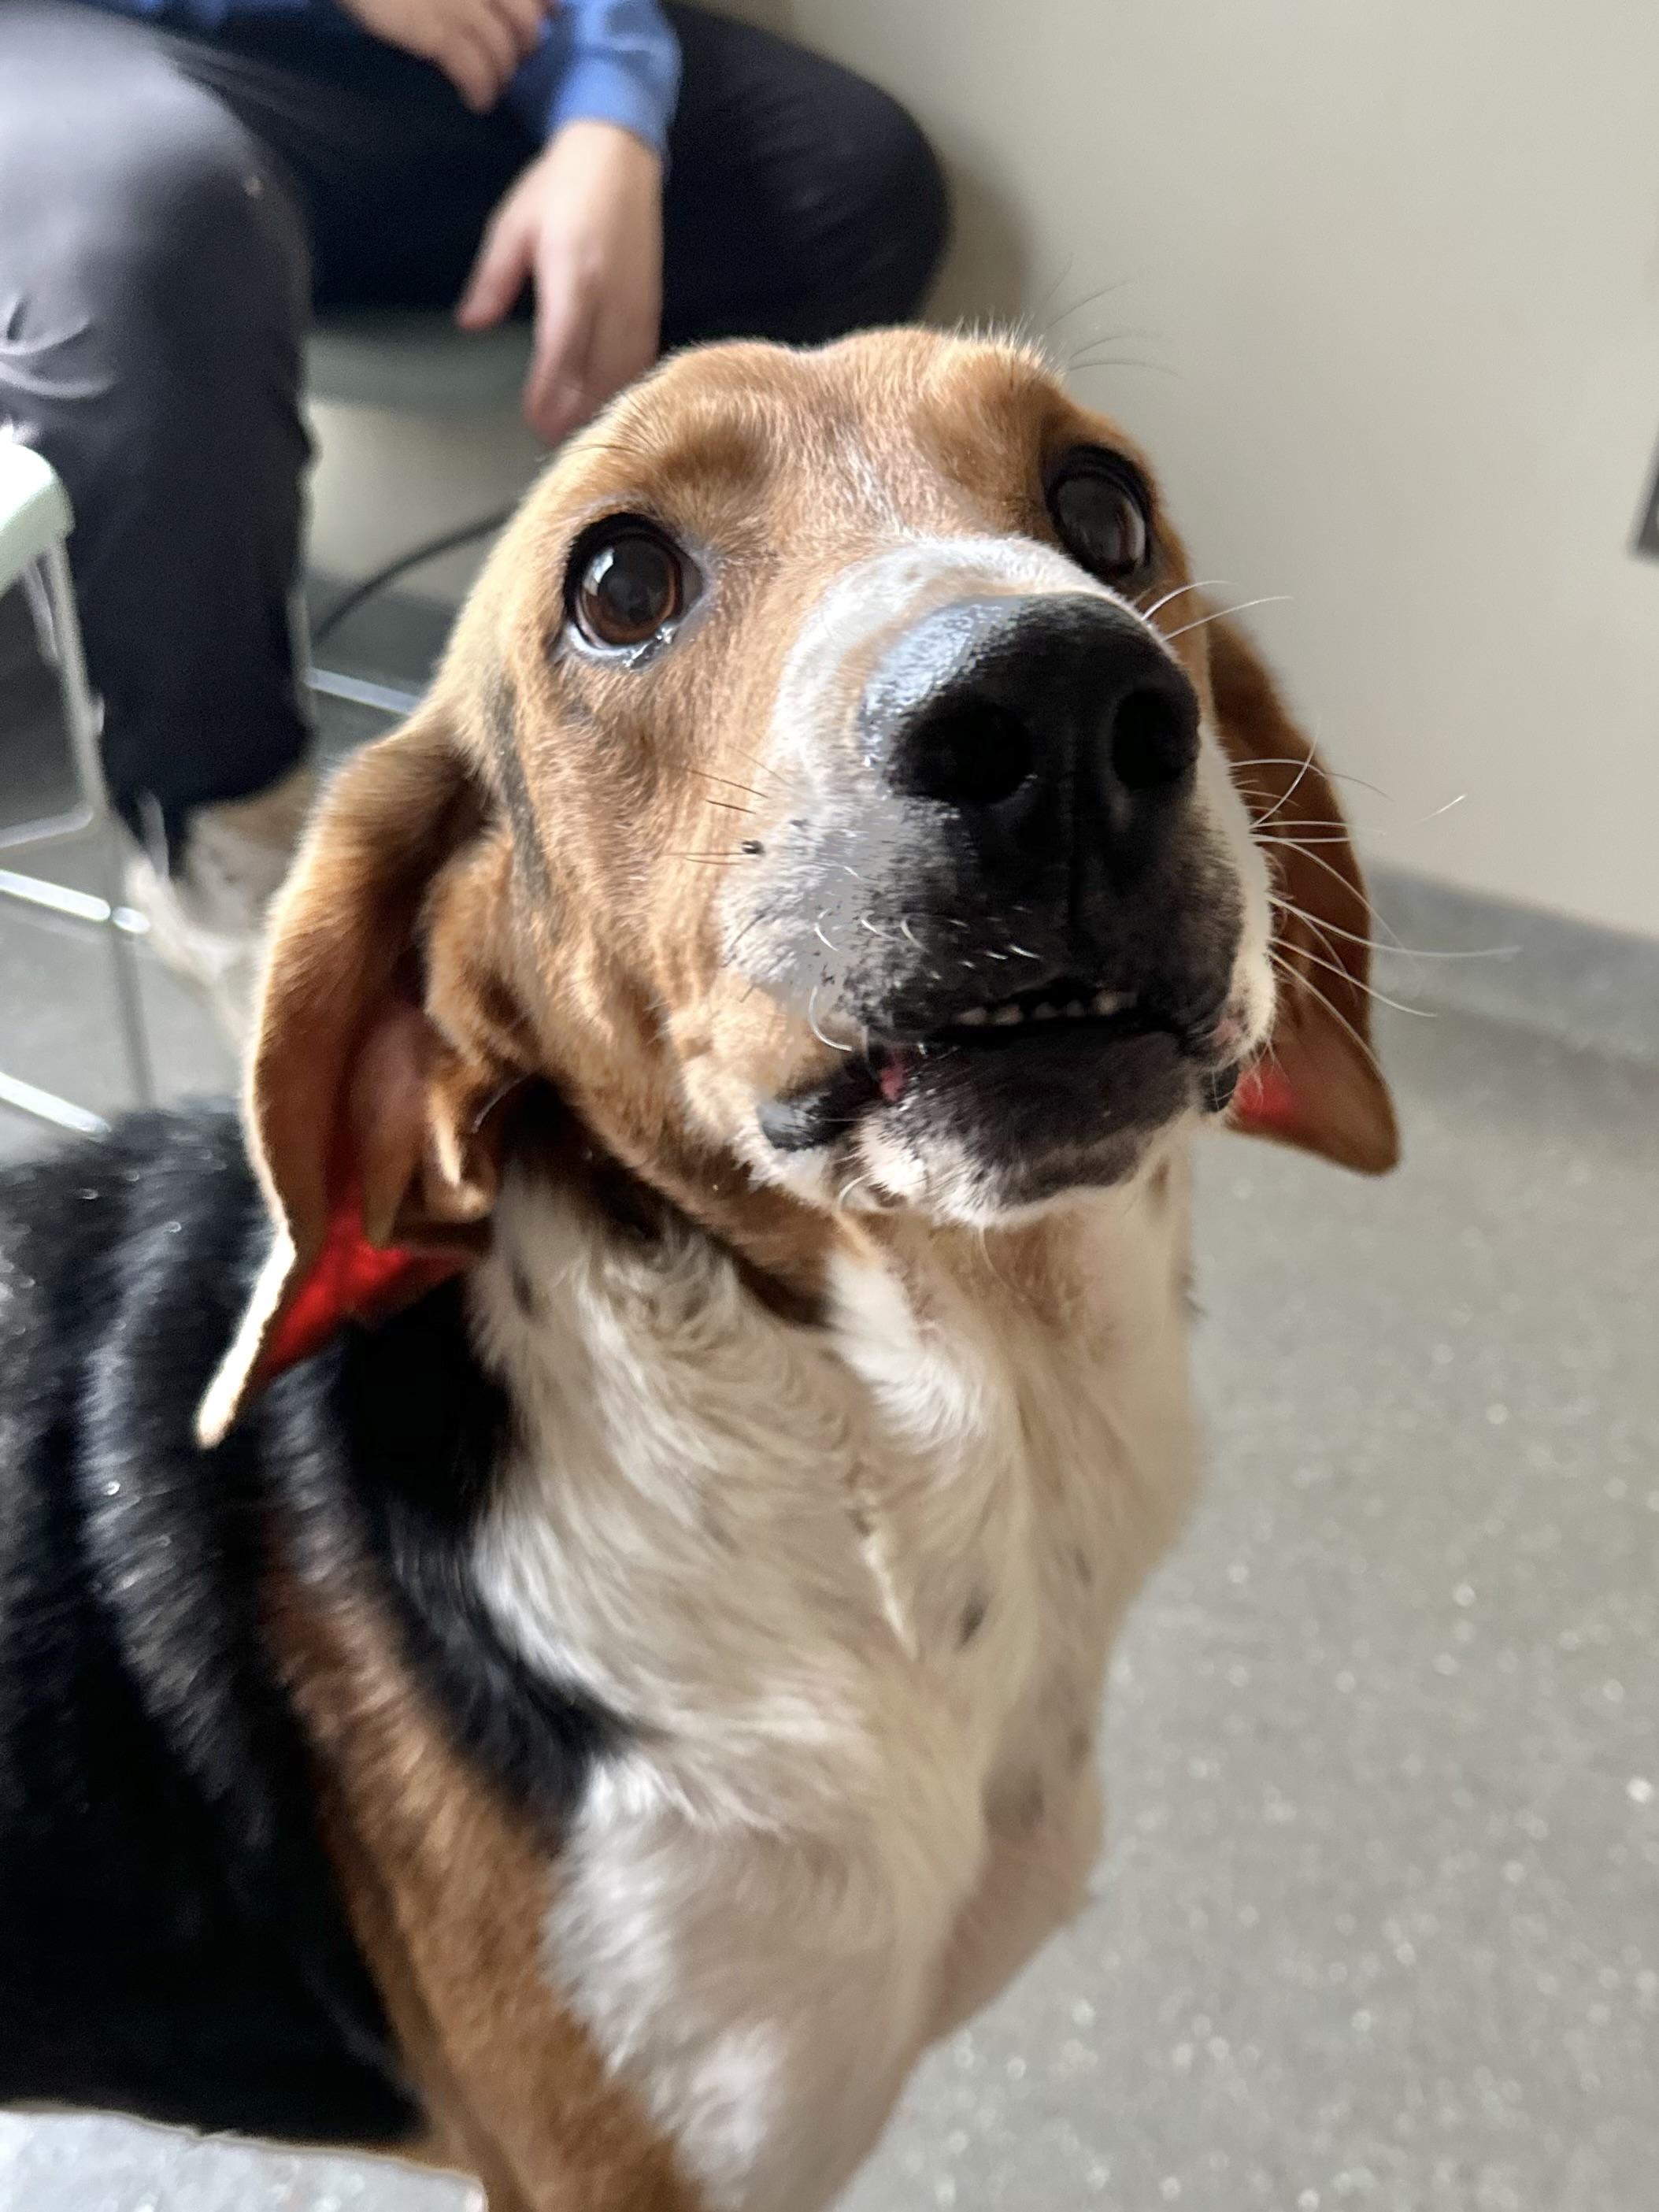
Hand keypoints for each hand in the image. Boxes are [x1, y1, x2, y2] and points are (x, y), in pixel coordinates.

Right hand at [340, 0, 550, 112]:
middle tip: (512, 63)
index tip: (545, 24)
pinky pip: (476, 72)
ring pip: (504, 55)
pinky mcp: (437, 31)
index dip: (545, 12)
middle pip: (527, 29)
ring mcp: (461, 5)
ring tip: (493, 89)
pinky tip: (478, 103)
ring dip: (502, 78)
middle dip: (525, 52)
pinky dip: (481, 92)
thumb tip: (527, 6)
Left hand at [456, 121, 663, 444]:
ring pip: (625, 372)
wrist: (619, 154)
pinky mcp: (652, 304)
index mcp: (574, 274)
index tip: (532, 420)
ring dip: (602, 405)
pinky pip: (643, 358)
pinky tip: (610, 402)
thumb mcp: (513, 225)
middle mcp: (610, 295)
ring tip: (578, 432)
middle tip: (551, 441)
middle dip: (575, 412)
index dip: (549, 392)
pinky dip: (627, 385)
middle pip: (597, 373)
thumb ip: (492, 279)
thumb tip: (470, 324)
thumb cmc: (561, 186)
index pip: (562, 349)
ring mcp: (636, 302)